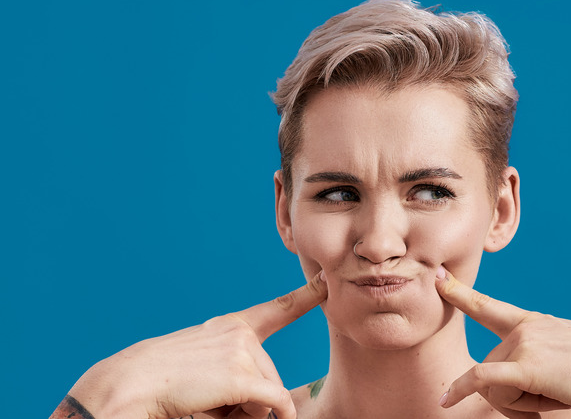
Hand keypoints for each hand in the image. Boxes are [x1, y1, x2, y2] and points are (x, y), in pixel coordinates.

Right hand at [68, 272, 327, 418]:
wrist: (128, 385)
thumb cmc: (161, 386)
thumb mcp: (205, 374)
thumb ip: (241, 379)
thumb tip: (283, 407)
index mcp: (228, 329)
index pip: (276, 310)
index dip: (305, 296)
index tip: (326, 282)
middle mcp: (239, 334)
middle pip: (272, 378)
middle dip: (253, 401)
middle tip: (211, 402)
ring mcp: (241, 350)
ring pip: (272, 395)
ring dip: (248, 413)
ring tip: (208, 404)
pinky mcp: (242, 374)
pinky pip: (275, 405)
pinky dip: (275, 416)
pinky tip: (260, 415)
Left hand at [434, 269, 570, 418]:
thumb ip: (546, 359)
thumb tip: (520, 377)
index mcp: (538, 324)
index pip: (492, 308)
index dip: (463, 295)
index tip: (440, 279)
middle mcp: (526, 328)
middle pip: (492, 369)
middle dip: (512, 393)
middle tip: (552, 397)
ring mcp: (525, 343)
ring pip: (494, 386)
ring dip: (519, 403)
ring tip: (557, 397)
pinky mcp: (525, 366)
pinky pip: (479, 380)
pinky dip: (460, 390)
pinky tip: (446, 400)